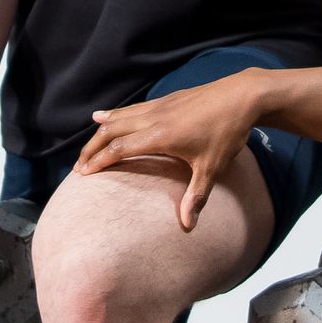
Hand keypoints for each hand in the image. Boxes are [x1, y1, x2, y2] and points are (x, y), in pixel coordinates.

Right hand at [77, 69, 264, 228]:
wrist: (242, 96)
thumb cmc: (227, 132)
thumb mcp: (212, 168)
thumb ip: (196, 196)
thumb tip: (188, 226)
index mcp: (160, 136)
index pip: (119, 149)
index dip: (99, 161)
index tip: (83, 172)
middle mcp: (153, 118)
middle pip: (112, 131)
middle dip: (92, 147)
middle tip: (79, 164)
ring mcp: (159, 106)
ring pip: (120, 117)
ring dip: (101, 130)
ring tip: (87, 142)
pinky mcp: (167, 99)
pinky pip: (133, 108)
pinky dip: (115, 114)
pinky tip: (106, 115)